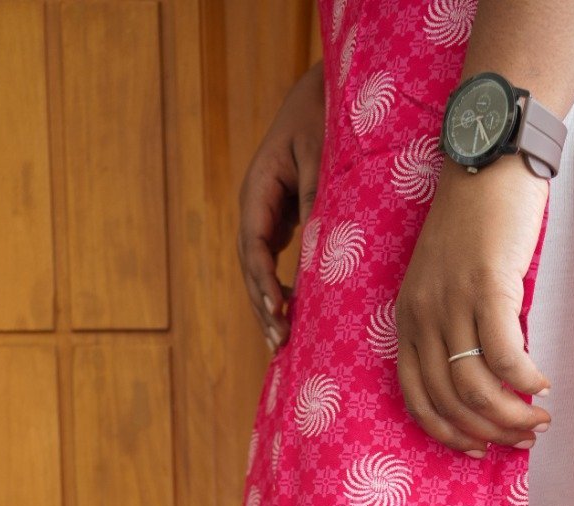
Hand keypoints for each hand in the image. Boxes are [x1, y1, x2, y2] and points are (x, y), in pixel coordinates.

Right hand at [236, 63, 323, 351]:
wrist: (323, 95)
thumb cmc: (323, 121)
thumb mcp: (321, 162)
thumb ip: (315, 207)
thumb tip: (316, 259)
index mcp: (257, 189)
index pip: (253, 245)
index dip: (264, 281)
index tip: (279, 310)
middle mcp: (255, 205)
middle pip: (250, 264)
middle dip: (263, 304)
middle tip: (279, 343)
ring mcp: (266, 214)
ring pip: (259, 267)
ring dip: (268, 303)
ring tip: (281, 340)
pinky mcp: (280, 220)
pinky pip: (274, 260)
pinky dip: (281, 287)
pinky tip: (291, 315)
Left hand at [395, 155, 553, 454]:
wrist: (488, 159)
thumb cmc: (475, 220)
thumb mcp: (446, 280)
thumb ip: (454, 326)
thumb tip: (487, 379)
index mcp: (408, 317)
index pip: (417, 398)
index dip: (448, 434)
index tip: (478, 450)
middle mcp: (423, 314)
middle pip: (450, 401)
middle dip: (489, 433)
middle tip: (523, 441)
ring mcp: (452, 301)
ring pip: (476, 386)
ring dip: (511, 416)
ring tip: (539, 421)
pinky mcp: (487, 286)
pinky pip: (505, 355)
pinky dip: (525, 381)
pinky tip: (543, 386)